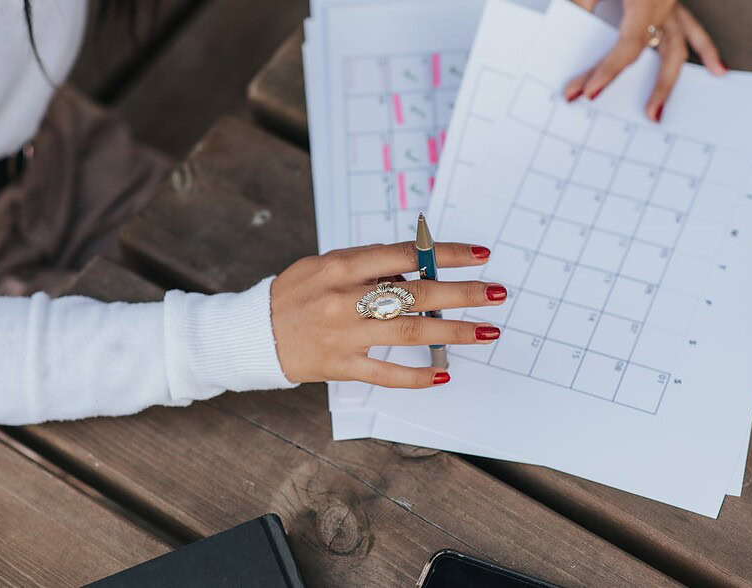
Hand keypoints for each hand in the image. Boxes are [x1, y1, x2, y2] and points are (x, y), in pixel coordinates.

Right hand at [270, 242, 506, 387]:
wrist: (256, 333)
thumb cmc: (297, 293)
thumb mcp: (327, 265)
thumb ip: (370, 265)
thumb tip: (420, 270)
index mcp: (342, 265)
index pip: (405, 255)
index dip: (445, 253)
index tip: (480, 255)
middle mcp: (345, 298)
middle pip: (415, 293)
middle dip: (462, 293)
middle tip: (496, 293)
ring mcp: (344, 334)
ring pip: (408, 331)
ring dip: (452, 331)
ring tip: (486, 331)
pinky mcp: (340, 365)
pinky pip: (384, 373)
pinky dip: (415, 375)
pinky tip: (443, 373)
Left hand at [565, 0, 725, 120]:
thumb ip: (586, 0)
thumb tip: (572, 22)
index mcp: (647, 0)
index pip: (628, 46)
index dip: (607, 71)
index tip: (586, 92)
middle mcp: (665, 4)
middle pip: (656, 54)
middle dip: (636, 85)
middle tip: (615, 109)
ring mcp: (672, 2)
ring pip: (678, 46)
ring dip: (669, 79)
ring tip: (660, 109)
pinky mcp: (672, 0)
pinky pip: (693, 27)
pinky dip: (705, 48)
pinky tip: (716, 69)